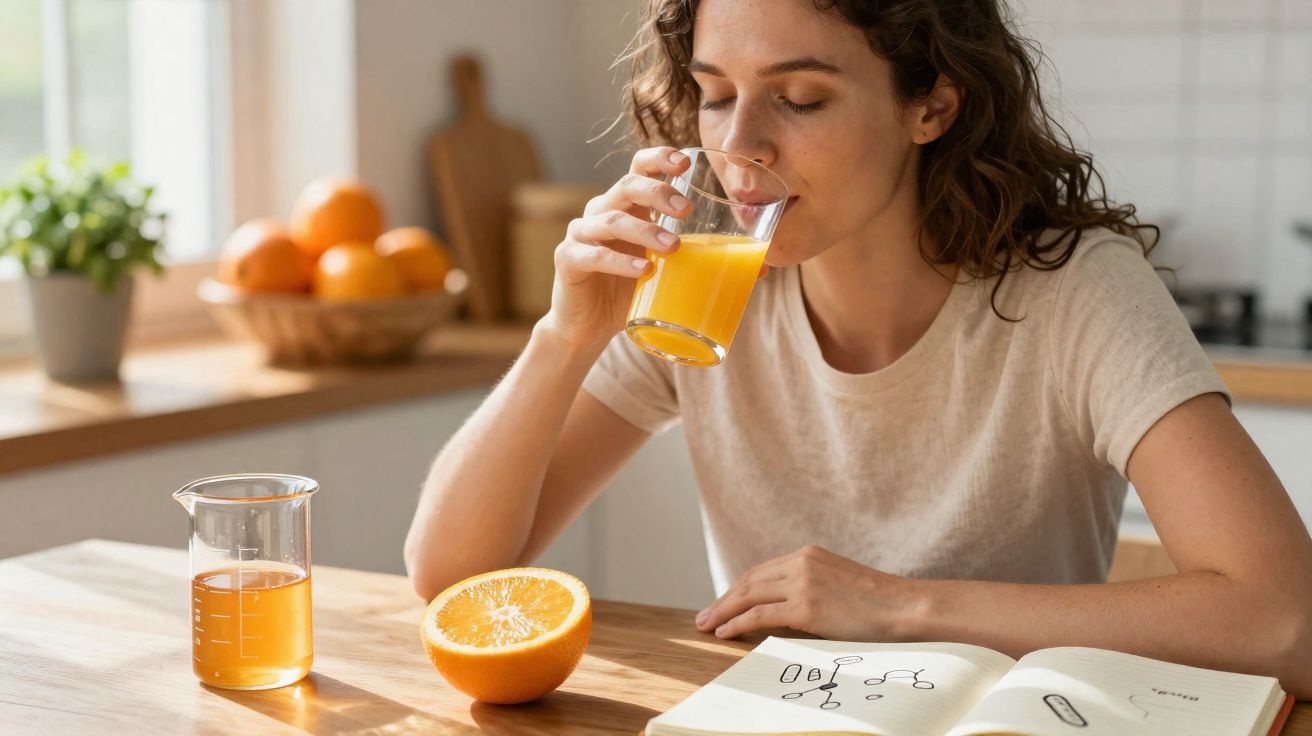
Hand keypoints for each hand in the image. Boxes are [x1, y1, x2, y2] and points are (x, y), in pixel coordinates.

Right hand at [536, 146, 692, 352]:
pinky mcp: (568, 260)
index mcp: (627, 207)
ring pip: (611, 219)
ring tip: (672, 247)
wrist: (588, 327)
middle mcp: (602, 212)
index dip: (659, 158)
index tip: (685, 163)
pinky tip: (642, 271)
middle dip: (659, 193)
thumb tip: (760, 270)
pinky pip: (593, 255)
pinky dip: (619, 262)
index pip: (639, 167)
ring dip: (644, 230)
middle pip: (627, 186)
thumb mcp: (668, 273)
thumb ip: (703, 264)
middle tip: (686, 211)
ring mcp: (582, 234)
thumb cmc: (630, 293)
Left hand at [693, 544, 920, 640]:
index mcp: (808, 554)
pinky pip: (759, 615)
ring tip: (706, 626)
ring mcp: (803, 582)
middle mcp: (801, 562)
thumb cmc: (878, 604)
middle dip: (723, 600)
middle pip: (749, 581)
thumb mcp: (838, 583)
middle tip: (703, 617)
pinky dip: (737, 623)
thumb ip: (810, 587)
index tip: (722, 603)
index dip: (737, 589)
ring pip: (748, 596)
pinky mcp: (806, 605)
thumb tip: (782, 611)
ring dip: (723, 612)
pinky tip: (725, 632)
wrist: (905, 607)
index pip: (761, 571)